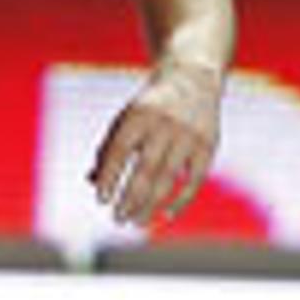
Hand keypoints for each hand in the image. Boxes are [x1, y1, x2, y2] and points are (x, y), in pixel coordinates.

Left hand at [90, 57, 222, 228]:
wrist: (192, 78)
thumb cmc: (150, 106)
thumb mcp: (126, 118)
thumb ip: (108, 148)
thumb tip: (91, 181)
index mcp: (139, 115)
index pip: (121, 150)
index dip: (110, 176)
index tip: (101, 200)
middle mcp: (164, 124)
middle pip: (145, 169)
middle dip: (130, 197)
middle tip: (117, 219)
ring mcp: (188, 135)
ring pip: (168, 178)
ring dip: (150, 204)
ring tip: (136, 222)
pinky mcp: (208, 146)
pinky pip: (194, 180)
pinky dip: (180, 200)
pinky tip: (164, 215)